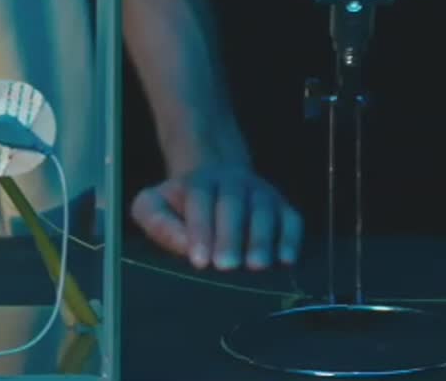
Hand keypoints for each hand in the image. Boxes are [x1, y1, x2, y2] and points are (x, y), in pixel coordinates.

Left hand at [131, 164, 301, 271]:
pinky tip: (286, 260)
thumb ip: (157, 220)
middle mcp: (233, 182)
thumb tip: (181, 243)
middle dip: (230, 236)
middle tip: (226, 265)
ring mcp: (260, 193)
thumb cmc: (179, 206)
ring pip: (264, 210)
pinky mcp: (281, 206)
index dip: (200, 229)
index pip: (200, 200)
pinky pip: (291, 219)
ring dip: (262, 238)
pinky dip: (291, 238)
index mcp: (200, 182)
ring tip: (256, 265)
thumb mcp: (154, 205)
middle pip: (234, 205)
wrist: (213, 180)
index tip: (199, 260)